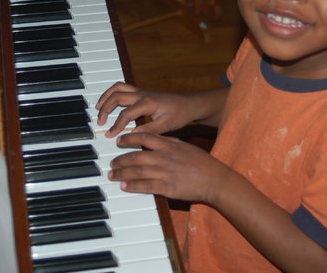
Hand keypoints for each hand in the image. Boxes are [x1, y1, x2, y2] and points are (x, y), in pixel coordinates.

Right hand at [95, 82, 196, 137]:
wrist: (188, 104)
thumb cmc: (179, 114)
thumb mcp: (166, 125)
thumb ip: (149, 130)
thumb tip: (131, 135)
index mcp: (148, 103)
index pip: (126, 114)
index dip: (116, 126)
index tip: (110, 135)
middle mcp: (142, 94)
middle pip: (117, 97)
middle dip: (106, 109)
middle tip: (100, 122)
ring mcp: (141, 92)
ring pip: (118, 88)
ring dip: (106, 97)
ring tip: (98, 108)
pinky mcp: (141, 92)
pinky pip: (123, 88)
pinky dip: (112, 93)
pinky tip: (108, 102)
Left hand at [108, 132, 229, 202]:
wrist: (214, 179)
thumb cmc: (201, 163)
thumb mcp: (184, 146)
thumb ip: (168, 143)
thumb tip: (154, 140)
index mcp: (169, 146)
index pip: (144, 138)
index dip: (129, 138)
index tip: (119, 141)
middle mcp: (165, 158)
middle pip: (136, 156)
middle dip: (120, 160)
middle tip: (112, 163)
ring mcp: (165, 173)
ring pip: (138, 171)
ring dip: (122, 173)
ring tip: (113, 175)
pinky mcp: (167, 188)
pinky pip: (146, 186)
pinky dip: (133, 186)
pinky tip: (124, 186)